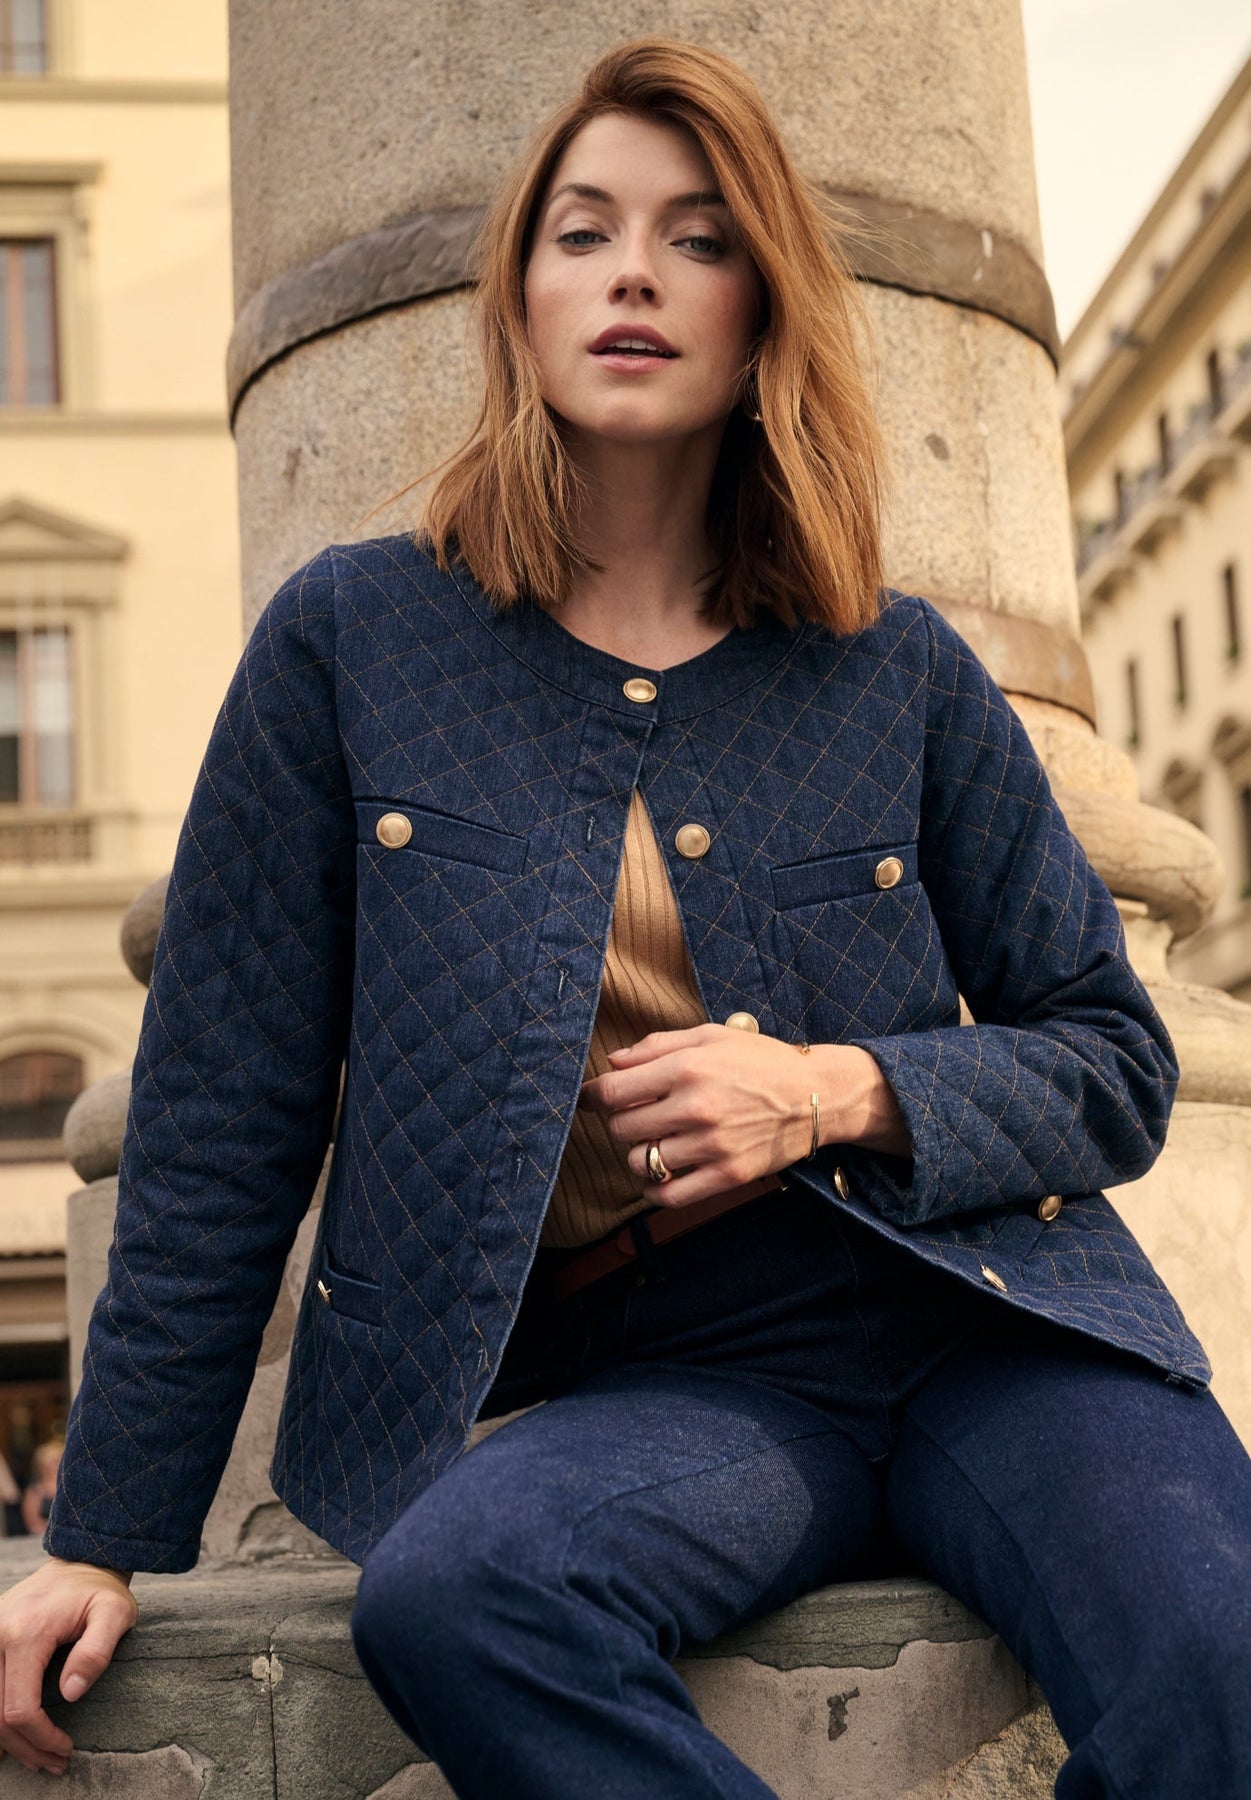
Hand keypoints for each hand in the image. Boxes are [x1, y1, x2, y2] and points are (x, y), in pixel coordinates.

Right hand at [0, 1557, 136, 1775]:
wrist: (79, 1560)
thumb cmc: (99, 1590)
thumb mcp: (115, 1614)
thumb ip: (96, 1651)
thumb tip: (70, 1694)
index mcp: (26, 1633)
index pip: (20, 1708)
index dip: (41, 1736)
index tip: (66, 1747)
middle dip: (26, 1747)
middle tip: (56, 1762)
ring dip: (10, 1739)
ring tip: (40, 1756)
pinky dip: (0, 1718)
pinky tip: (18, 1735)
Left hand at [578, 1024, 908, 1209]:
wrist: (818, 1094)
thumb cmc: (760, 1060)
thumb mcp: (710, 1036)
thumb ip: (656, 1046)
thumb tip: (612, 1062)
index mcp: (688, 1067)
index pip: (613, 1091)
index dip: (590, 1097)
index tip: (587, 1099)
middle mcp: (696, 1107)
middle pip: (621, 1128)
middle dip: (619, 1123)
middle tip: (636, 1116)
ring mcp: (712, 1145)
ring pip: (639, 1162)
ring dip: (637, 1154)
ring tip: (654, 1141)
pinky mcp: (728, 1175)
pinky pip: (668, 1194)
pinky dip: (653, 1188)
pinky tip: (658, 1173)